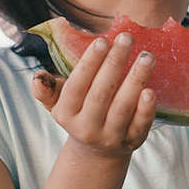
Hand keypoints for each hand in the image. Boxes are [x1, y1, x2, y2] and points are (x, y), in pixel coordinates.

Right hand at [30, 32, 156, 157]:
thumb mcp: (59, 102)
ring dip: (135, 79)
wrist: (97, 150)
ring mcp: (110, 137)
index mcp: (66, 113)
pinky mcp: (132, 142)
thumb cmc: (79, 111)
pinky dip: (146, 109)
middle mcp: (86, 128)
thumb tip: (37, 77)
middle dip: (115, 63)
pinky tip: (151, 90)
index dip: (90, 63)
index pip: (77, 85)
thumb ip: (47, 88)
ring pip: (122, 107)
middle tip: (127, 38)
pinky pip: (139, 126)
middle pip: (101, 93)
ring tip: (146, 56)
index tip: (103, 40)